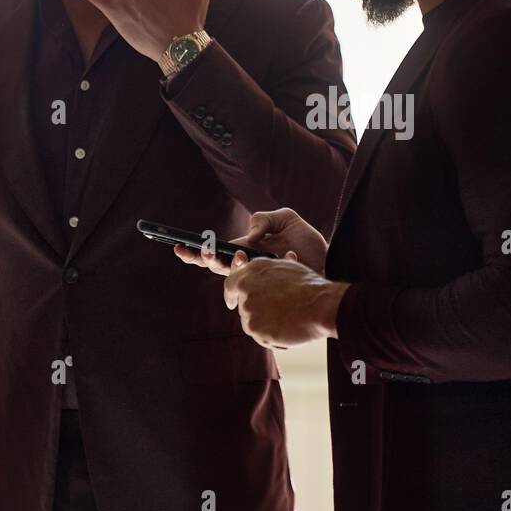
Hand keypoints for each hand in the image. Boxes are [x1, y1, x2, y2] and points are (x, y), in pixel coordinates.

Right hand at [173, 208, 327, 275]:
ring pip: (235, 279)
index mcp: (246, 252)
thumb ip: (265, 219)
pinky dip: (282, 261)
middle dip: (207, 259)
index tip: (178, 246)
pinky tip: (292, 254)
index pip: (215, 254)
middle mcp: (249, 269)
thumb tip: (250, 235)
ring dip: (233, 266)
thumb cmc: (308, 244)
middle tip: (206, 251)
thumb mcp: (287, 219)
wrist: (333, 262)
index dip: (195, 252)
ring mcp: (261, 282)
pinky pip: (267, 281)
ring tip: (241, 255)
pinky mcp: (275, 292)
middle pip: (217, 268)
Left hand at [222, 255, 347, 348]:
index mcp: (253, 270)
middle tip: (277, 314)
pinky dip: (271, 337)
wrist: (321, 306)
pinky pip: (259, 336)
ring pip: (250, 322)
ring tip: (288, 321)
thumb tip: (256, 270)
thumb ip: (266, 272)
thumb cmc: (310, 287)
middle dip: (256, 311)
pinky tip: (287, 331)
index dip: (231, 294)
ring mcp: (248, 308)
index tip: (231, 302)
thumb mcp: (287, 269)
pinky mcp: (254, 327)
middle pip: (243, 305)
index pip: (231, 283)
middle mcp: (246, 287)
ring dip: (265, 325)